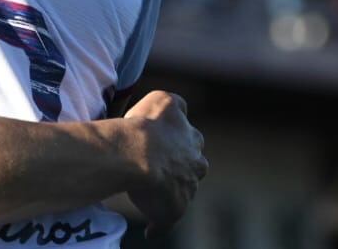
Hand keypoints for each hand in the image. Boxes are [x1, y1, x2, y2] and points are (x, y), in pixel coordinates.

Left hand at [122, 91, 206, 236]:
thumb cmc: (149, 187)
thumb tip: (151, 234)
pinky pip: (172, 102)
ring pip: (179, 126)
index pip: (190, 169)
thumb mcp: (162, 214)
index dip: (173, 170)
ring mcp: (184, 126)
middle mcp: (196, 148)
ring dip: (164, 129)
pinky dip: (162, 105)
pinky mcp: (170, 105)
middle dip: (173, 150)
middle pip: (189, 147)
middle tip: (148, 154)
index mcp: (198, 170)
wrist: (139, 157)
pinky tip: (147, 111)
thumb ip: (161, 223)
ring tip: (140, 134)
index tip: (157, 172)